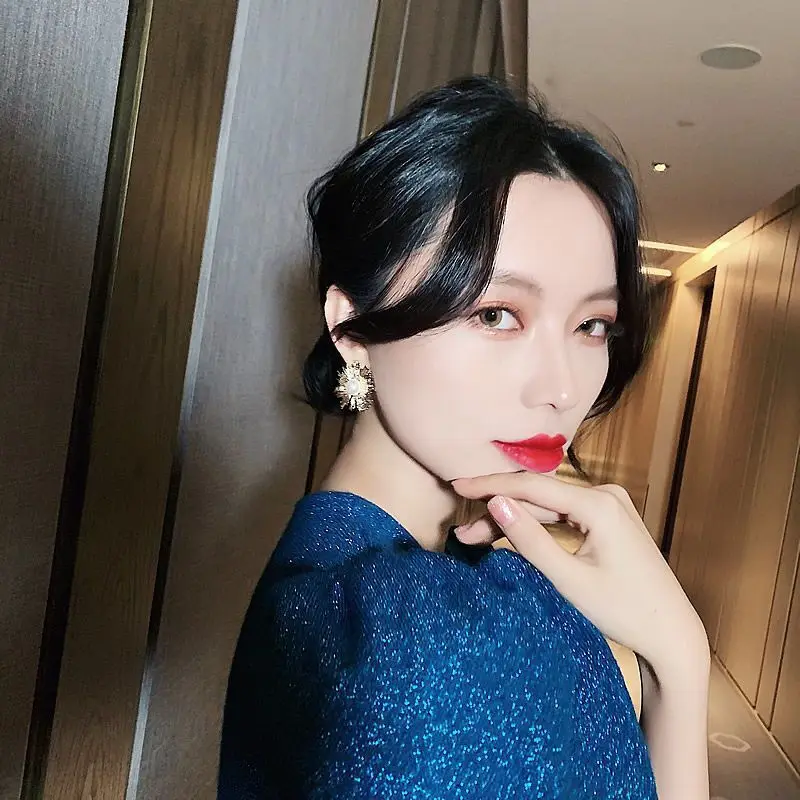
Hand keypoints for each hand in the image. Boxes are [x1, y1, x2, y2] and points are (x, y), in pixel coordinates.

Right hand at [451, 472, 709, 680]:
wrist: (671, 633)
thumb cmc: (624, 611)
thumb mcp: (569, 579)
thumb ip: (530, 539)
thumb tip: (495, 502)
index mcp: (599, 504)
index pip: (532, 486)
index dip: (490, 485)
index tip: (455, 486)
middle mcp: (605, 495)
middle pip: (538, 496)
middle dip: (498, 510)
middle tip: (461, 532)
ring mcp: (609, 505)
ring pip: (548, 506)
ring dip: (514, 518)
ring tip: (475, 537)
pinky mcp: (609, 518)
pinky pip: (563, 515)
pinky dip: (536, 525)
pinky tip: (510, 532)